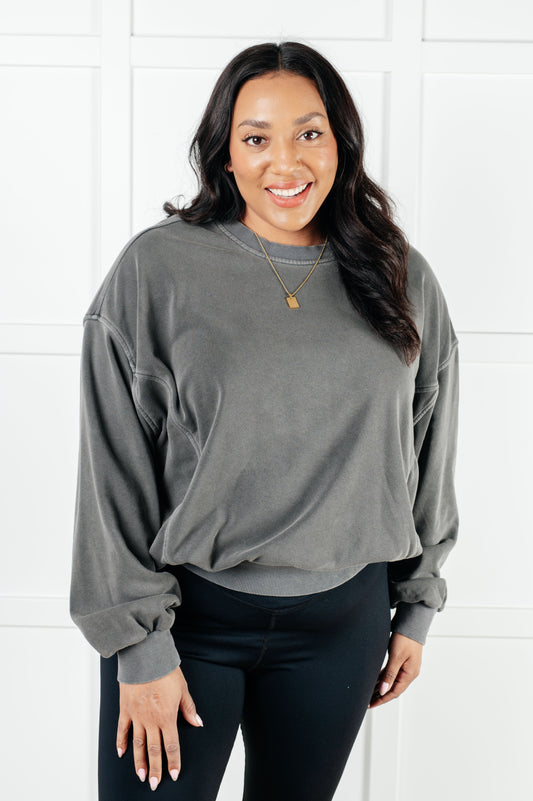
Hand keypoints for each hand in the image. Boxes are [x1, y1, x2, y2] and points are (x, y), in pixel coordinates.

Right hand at [116, 665, 202, 790]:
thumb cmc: (165, 671)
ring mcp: (137, 716)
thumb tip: (197, 723)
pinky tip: (121, 754)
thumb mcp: (183, 688)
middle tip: (154, 784)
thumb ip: (188, 708)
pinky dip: (121, 742)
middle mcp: (151, 720)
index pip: (171, 745)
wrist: (145, 657)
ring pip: (138, 744)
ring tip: (140, 776)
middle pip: (154, 749)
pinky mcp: (125, 709)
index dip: (173, 761)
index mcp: (167, 716)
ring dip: (139, 761)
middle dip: (155, 769)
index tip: (173, 775)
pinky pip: (122, 729)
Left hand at [368, 632, 422, 708]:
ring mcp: (405, 667)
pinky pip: (391, 673)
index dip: (382, 699)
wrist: (410, 623)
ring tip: (368, 693)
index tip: (371, 704)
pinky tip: (375, 681)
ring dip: (380, 687)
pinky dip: (383, 678)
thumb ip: (389, 674)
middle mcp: (408, 673)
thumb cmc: (405, 638)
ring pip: (391, 681)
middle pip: (392, 689)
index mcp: (410, 674)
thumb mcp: (396, 657)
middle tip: (367, 701)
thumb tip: (383, 691)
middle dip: (380, 696)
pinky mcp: (401, 661)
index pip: (394, 692)